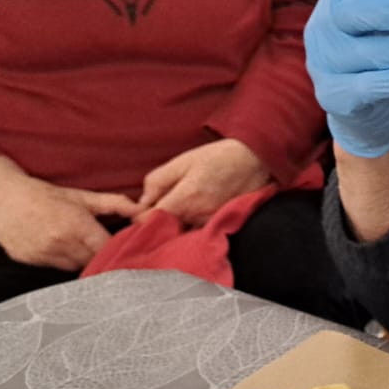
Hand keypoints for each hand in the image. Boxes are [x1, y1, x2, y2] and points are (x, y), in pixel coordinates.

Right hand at [0, 157, 138, 270]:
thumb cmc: (42, 195)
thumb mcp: (79, 196)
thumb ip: (113, 204)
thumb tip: (142, 211)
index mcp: (76, 225)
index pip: (108, 249)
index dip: (120, 250)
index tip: (128, 248)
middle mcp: (61, 243)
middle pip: (95, 261)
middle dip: (105, 256)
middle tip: (111, 250)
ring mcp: (45, 255)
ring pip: (78, 268)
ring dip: (86, 261)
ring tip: (86, 248)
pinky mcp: (33, 263)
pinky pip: (59, 268)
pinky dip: (67, 262)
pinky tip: (65, 250)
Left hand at [135, 139, 271, 226]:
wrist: (254, 160)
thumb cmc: (218, 157)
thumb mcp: (182, 161)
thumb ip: (158, 181)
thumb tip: (142, 200)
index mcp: (183, 199)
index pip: (149, 220)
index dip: (138, 217)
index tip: (135, 210)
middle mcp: (196, 216)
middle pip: (164, 229)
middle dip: (154, 222)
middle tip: (151, 211)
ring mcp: (209, 223)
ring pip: (181, 232)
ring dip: (173, 225)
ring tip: (173, 212)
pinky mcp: (220, 225)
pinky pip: (196, 231)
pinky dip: (189, 226)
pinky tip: (190, 215)